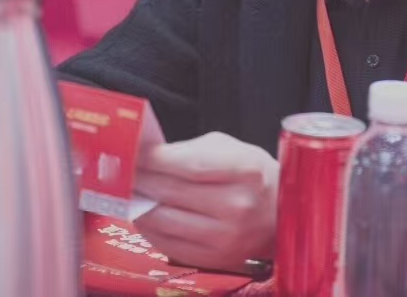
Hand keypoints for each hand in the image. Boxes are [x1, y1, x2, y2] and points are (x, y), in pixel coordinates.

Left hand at [132, 131, 278, 272]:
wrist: (282, 215)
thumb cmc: (253, 177)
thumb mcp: (231, 149)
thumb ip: (191, 150)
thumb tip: (147, 154)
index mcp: (246, 170)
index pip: (187, 165)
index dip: (153, 159)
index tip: (135, 152)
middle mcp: (237, 205)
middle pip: (171, 192)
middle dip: (140, 179)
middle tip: (124, 170)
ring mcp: (226, 237)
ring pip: (164, 220)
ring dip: (139, 204)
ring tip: (131, 191)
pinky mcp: (215, 259)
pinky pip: (168, 244)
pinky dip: (149, 228)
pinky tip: (144, 214)